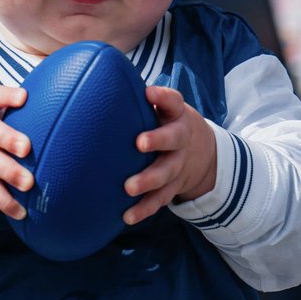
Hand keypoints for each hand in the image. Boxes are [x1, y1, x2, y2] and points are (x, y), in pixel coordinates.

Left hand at [123, 86, 217, 224]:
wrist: (203, 154)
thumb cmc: (167, 124)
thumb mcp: (164, 109)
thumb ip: (138, 100)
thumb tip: (97, 83)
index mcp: (177, 115)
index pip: (173, 102)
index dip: (162, 97)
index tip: (149, 93)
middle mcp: (180, 140)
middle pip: (173, 139)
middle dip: (158, 140)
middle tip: (139, 143)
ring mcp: (178, 165)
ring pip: (166, 173)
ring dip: (149, 180)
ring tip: (129, 187)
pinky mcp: (172, 187)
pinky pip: (160, 199)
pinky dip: (144, 209)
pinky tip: (127, 216)